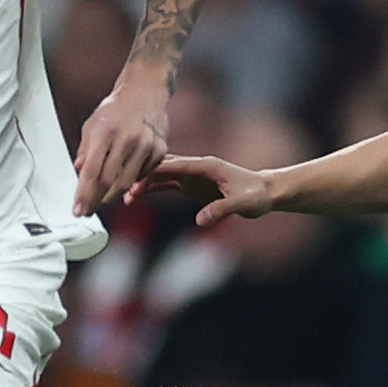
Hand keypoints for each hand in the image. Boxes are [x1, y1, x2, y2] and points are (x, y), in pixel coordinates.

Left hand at [73, 73, 168, 215]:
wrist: (145, 90)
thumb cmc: (116, 108)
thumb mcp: (93, 124)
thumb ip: (85, 150)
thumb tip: (79, 172)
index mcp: (105, 132)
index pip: (91, 171)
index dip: (83, 194)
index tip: (79, 210)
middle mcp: (126, 139)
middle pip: (108, 182)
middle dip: (96, 200)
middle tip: (89, 210)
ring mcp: (146, 145)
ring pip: (127, 183)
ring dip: (112, 196)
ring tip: (103, 199)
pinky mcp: (159, 149)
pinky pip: (143, 175)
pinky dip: (132, 182)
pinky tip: (123, 180)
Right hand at [133, 153, 273, 225]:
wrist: (264, 193)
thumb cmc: (256, 195)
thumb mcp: (242, 204)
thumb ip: (221, 210)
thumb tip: (200, 221)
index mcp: (207, 166)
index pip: (176, 165)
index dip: (155, 169)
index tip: (136, 174)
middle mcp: (196, 167)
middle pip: (163, 167)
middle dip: (143, 175)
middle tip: (122, 187)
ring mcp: (191, 175)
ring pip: (161, 175)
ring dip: (143, 183)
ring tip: (125, 197)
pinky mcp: (190, 185)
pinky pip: (166, 185)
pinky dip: (151, 189)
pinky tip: (135, 196)